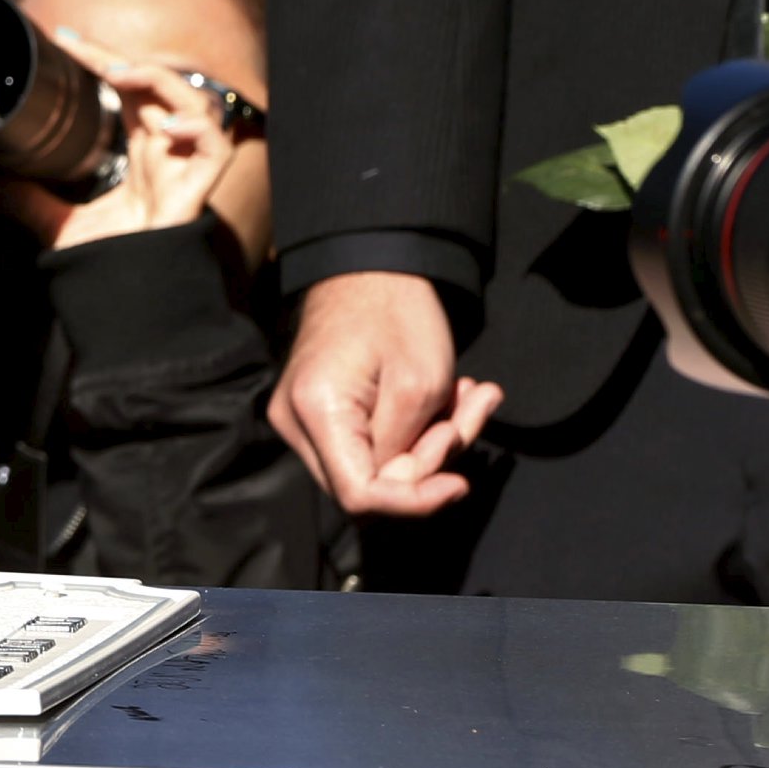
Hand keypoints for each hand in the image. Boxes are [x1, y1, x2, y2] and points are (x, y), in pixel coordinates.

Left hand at [0, 28, 240, 250]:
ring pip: (197, 104)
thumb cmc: (103, 262)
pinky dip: (195, 128)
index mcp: (138, 152)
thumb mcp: (48, 220)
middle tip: (84, 49)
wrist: (128, 301)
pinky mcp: (200, 187)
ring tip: (123, 78)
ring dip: (162, 82)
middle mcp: (166, 153)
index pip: (127, 90)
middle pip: (160, 86)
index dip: (104, 59)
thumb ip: (12, 195)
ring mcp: (186, 167)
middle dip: (126, 59)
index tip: (66, 38)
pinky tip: (164, 130)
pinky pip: (215, 145)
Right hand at [266, 270, 501, 515]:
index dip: (414, 501)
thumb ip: (409, 450)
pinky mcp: (322, 412)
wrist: (369, 266)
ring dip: (434, 441)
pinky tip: (452, 396)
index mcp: (313, 411)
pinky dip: (419, 429)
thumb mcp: (420, 384)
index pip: (360, 495)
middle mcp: (296, 422)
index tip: (459, 483)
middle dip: (429, 462)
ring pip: (377, 466)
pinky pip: (374, 443)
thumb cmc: (395, 312)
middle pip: (369, 484)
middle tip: (470, 414)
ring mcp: (304, 418)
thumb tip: (404, 489)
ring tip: (472, 396)